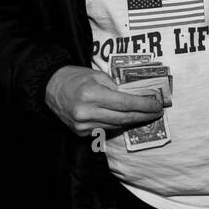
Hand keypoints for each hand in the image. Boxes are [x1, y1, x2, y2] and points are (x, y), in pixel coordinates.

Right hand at [45, 65, 162, 136]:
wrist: (50, 88)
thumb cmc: (76, 77)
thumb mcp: (98, 75)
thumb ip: (117, 87)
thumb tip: (137, 98)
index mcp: (91, 94)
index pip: (125, 103)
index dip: (144, 106)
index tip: (158, 106)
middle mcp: (86, 112)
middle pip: (123, 118)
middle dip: (143, 116)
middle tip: (157, 113)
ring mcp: (82, 125)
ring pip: (116, 126)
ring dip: (132, 121)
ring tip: (144, 115)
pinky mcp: (80, 133)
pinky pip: (105, 129)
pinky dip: (117, 124)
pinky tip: (125, 119)